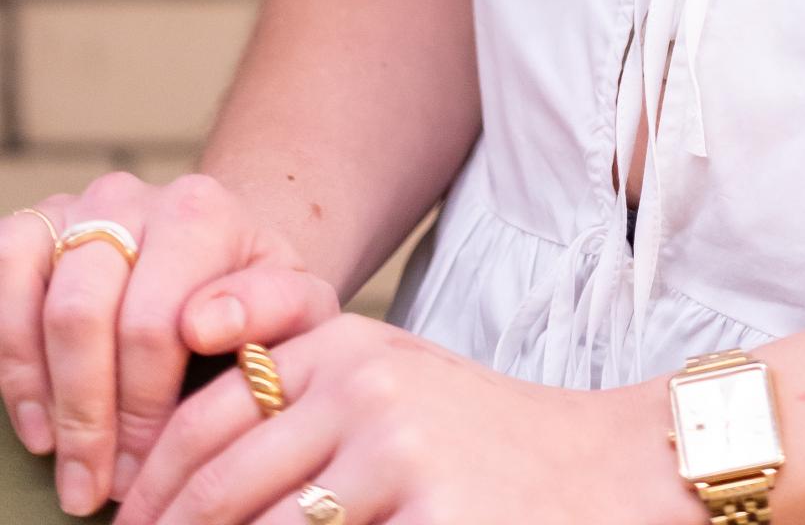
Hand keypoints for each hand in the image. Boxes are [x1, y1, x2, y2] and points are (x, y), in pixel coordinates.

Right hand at [0, 173, 338, 514]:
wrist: (223, 258)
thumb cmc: (258, 298)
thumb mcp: (296, 306)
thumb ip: (275, 309)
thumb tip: (208, 324)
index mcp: (199, 212)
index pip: (152, 324)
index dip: (141, 410)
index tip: (145, 471)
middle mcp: (131, 197)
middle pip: (82, 316)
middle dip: (86, 417)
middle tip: (94, 489)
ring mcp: (77, 210)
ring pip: (38, 307)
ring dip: (46, 398)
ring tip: (67, 465)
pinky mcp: (35, 229)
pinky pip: (1, 284)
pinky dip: (12, 363)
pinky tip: (37, 423)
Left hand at [114, 314, 659, 524]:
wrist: (603, 469)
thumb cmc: (482, 445)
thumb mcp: (391, 389)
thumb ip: (301, 398)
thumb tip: (181, 480)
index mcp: (344, 346)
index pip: (203, 417)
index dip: (150, 488)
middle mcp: (361, 385)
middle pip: (216, 484)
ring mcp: (393, 450)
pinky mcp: (425, 511)